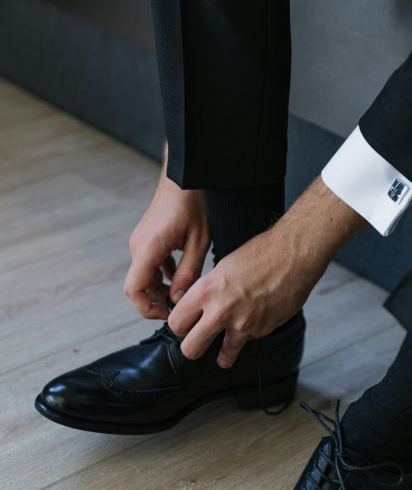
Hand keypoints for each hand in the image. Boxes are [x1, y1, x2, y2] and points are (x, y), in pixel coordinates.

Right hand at [123, 144, 209, 318]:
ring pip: (144, 276)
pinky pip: (148, 265)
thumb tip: (177, 300)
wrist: (185, 176)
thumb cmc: (193, 203)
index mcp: (148, 248)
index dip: (147, 308)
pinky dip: (161, 274)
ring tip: (184, 288)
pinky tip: (180, 272)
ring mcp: (139, 242)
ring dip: (161, 287)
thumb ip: (187, 274)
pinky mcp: (145, 239)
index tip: (166, 313)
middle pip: (138, 286)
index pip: (134, 289)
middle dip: (157, 300)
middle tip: (180, 304)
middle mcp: (138, 246)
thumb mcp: (198, 242)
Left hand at [168, 178, 366, 365]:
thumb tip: (196, 305)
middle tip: (195, 342)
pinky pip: (245, 343)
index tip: (183, 324)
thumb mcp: (222, 267)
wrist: (293, 256)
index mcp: (205, 291)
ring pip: (221, 355)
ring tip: (220, 355)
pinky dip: (246, 338)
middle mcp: (220, 311)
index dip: (178, 324)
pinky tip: (248, 330)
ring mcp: (241, 324)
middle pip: (190, 348)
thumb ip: (207, 290)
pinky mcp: (260, 331)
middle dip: (191, 347)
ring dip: (220, 355)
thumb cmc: (260, 254)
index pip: (176, 322)